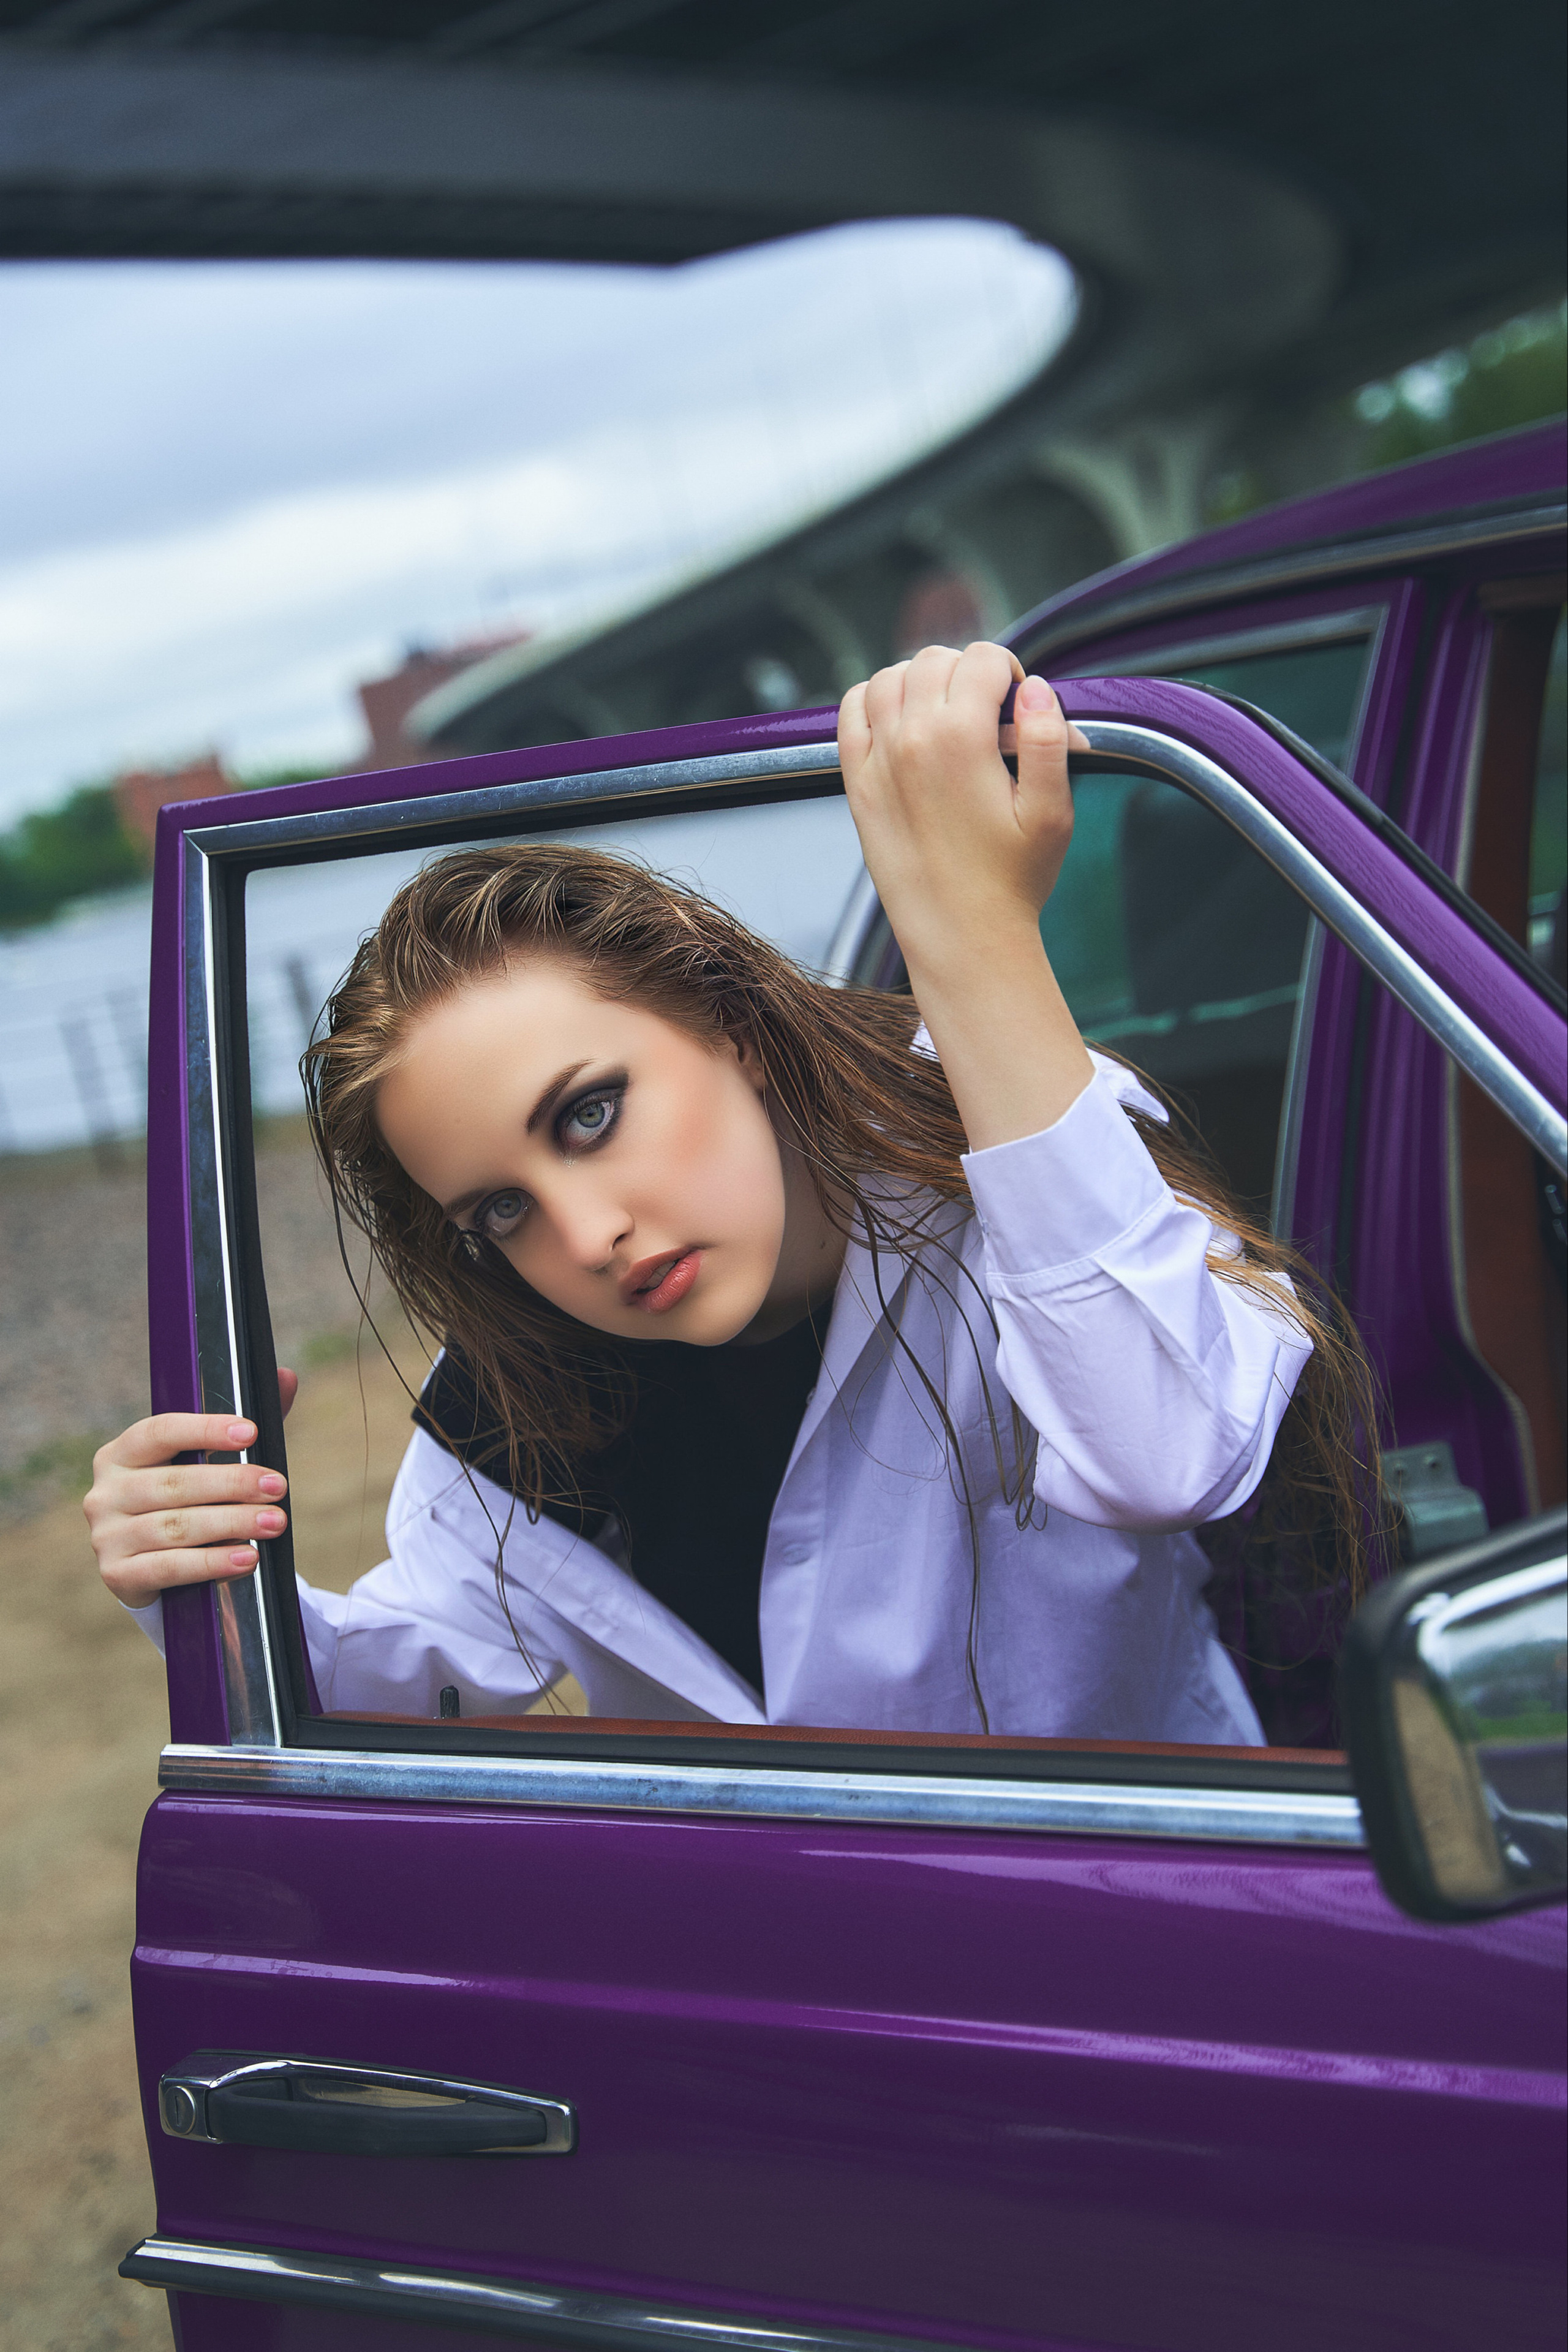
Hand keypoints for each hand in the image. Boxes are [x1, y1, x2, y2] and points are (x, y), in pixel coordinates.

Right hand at [85, 1369, 296, 1608]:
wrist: (155, 1568)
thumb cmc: (186, 1502)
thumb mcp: (208, 1463)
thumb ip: (242, 1426)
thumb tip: (285, 1377)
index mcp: (123, 1453)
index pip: (160, 1431)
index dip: (205, 1429)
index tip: (251, 1432)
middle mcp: (106, 1492)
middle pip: (174, 1483)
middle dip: (232, 1483)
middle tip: (277, 1486)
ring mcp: (106, 1535)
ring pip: (175, 1527)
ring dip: (231, 1523)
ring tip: (274, 1522)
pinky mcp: (117, 1574)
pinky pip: (169, 1567)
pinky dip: (212, 1563)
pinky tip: (247, 1559)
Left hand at [837, 642, 1088, 976]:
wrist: (960, 934)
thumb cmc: (1012, 879)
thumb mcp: (1051, 811)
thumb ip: (1048, 739)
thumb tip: (1034, 687)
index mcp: (963, 738)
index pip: (983, 659)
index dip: (1009, 672)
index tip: (1017, 706)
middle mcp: (911, 739)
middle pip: (935, 659)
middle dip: (967, 673)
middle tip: (987, 713)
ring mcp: (877, 759)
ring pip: (890, 676)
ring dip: (921, 680)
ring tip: (947, 713)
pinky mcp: (857, 782)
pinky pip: (852, 710)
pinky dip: (874, 698)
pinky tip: (900, 719)